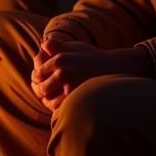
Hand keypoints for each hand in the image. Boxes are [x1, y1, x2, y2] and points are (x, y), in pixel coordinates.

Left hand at [31, 37, 148, 113]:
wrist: (118, 69)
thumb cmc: (95, 57)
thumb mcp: (76, 47)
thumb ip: (58, 46)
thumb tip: (42, 45)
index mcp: (59, 59)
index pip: (38, 73)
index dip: (38, 79)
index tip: (41, 82)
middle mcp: (63, 72)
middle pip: (42, 88)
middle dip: (42, 92)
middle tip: (46, 94)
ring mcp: (71, 87)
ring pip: (50, 101)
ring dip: (50, 102)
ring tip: (54, 101)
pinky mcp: (80, 99)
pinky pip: (62, 109)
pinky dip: (60, 110)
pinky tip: (64, 107)